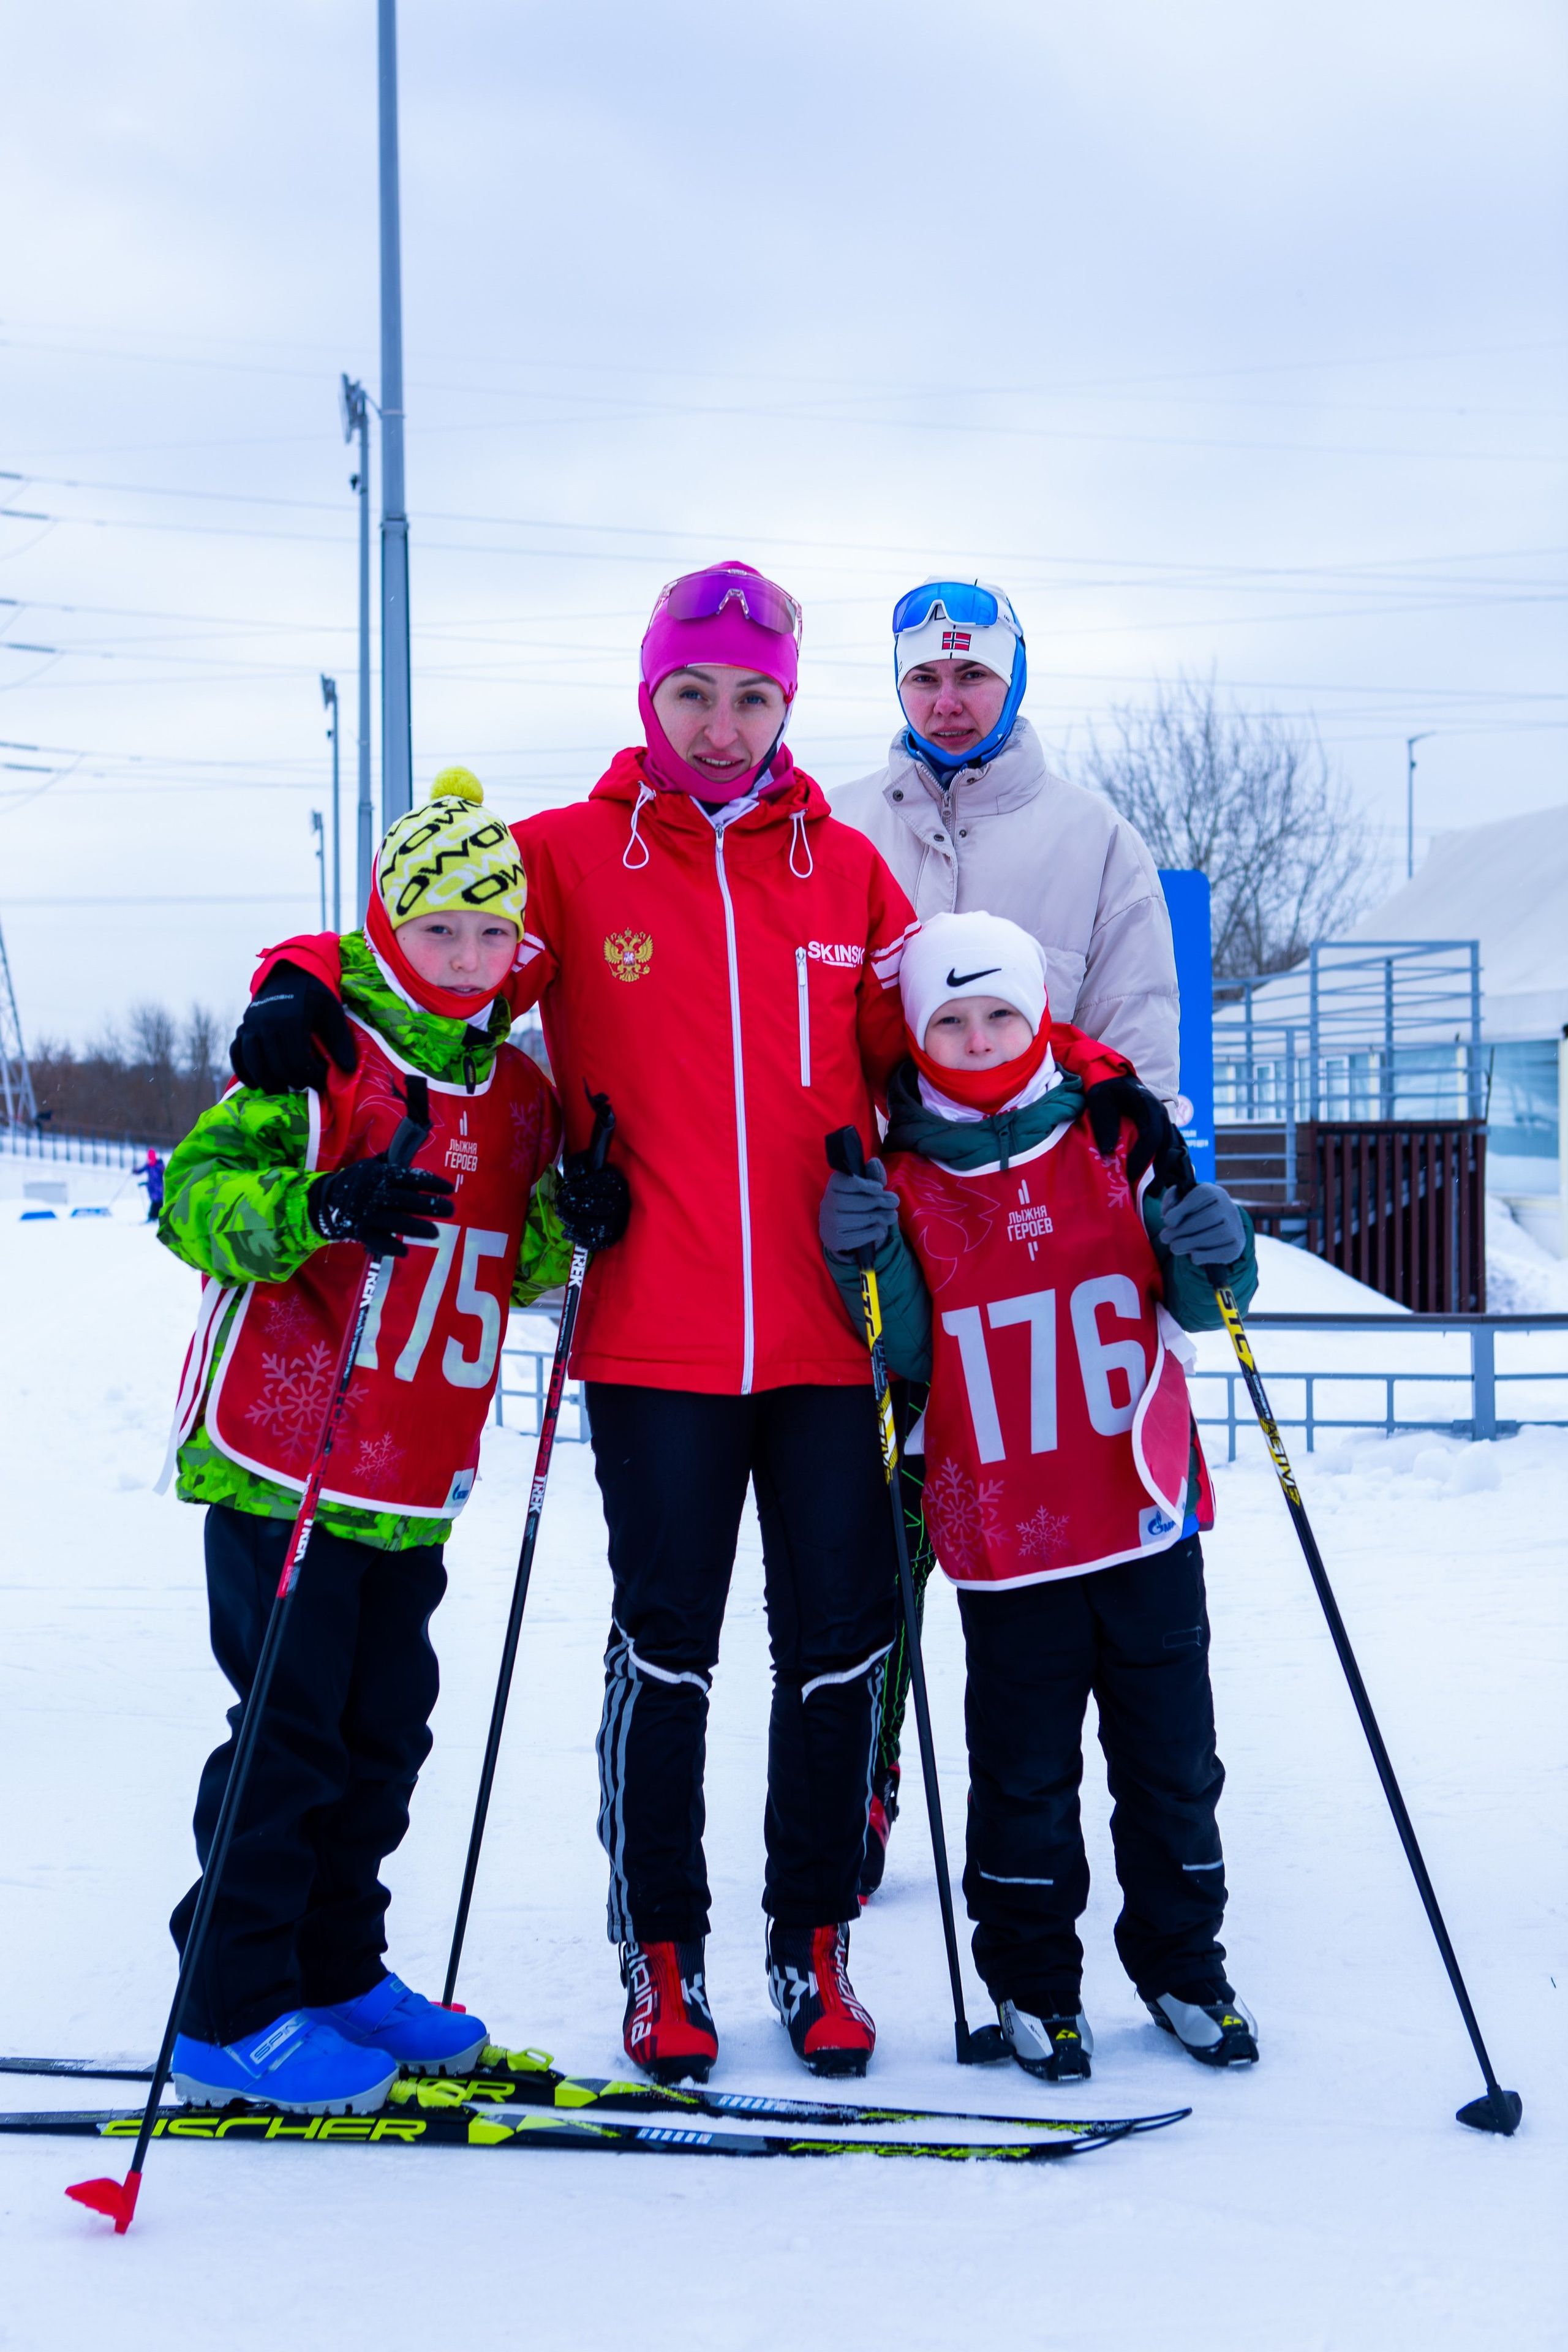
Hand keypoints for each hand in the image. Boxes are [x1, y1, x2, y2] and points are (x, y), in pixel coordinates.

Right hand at [230, 961, 357, 1093]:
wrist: (288, 976)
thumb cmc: (314, 996)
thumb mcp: (333, 1013)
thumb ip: (340, 1041)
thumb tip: (349, 1070)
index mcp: (292, 1018)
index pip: (298, 1060)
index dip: (311, 1076)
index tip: (321, 1080)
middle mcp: (266, 1022)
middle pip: (277, 1066)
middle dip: (294, 1081)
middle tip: (306, 1087)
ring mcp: (250, 1025)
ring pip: (254, 1063)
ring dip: (268, 1082)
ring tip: (284, 1089)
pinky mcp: (242, 1028)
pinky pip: (236, 1054)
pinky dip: (244, 1071)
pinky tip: (256, 1083)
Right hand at [309, 1153, 454, 1257]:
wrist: (323, 1199)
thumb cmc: (356, 1182)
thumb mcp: (371, 1166)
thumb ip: (392, 1164)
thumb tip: (415, 1147)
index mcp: (380, 1175)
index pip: (410, 1178)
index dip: (431, 1183)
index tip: (450, 1189)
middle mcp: (374, 1193)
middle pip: (406, 1200)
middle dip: (430, 1205)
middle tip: (450, 1210)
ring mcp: (365, 1213)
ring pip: (395, 1221)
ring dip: (416, 1227)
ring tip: (436, 1233)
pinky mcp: (357, 1230)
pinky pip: (376, 1240)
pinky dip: (390, 1246)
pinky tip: (405, 1251)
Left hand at [555, 1160, 630, 1250]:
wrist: (606, 1196)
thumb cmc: (592, 1178)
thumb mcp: (586, 1163)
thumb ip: (577, 1164)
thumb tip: (570, 1179)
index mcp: (618, 1183)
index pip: (600, 1186)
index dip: (580, 1189)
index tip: (567, 1189)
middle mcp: (622, 1204)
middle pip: (598, 1207)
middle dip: (575, 1206)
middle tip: (560, 1203)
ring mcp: (618, 1224)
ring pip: (597, 1227)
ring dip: (574, 1222)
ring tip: (561, 1214)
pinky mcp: (612, 1239)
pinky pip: (596, 1243)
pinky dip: (578, 1238)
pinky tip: (566, 1231)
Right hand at [820, 1160, 898, 1257]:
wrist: (840, 1231)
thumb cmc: (856, 1204)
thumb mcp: (864, 1189)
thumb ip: (872, 1176)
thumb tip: (875, 1162)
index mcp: (834, 1185)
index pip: (848, 1182)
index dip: (865, 1185)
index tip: (880, 1188)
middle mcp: (827, 1203)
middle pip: (856, 1202)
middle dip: (879, 1202)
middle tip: (894, 1203)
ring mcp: (828, 1223)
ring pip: (858, 1219)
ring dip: (879, 1217)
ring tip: (892, 1216)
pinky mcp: (834, 1240)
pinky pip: (857, 1237)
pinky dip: (872, 1233)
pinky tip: (880, 1229)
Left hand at [1084, 1074, 1177, 1190]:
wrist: (1114, 1080)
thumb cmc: (1106, 1089)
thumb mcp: (1100, 1101)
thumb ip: (1104, 1122)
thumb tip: (1109, 1150)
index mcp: (1150, 1107)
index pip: (1151, 1136)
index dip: (1142, 1157)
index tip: (1130, 1175)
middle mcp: (1162, 1116)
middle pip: (1166, 1148)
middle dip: (1158, 1172)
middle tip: (1148, 1193)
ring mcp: (1164, 1123)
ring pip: (1170, 1151)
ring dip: (1164, 1172)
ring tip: (1153, 1193)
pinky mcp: (1160, 1130)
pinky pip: (1167, 1150)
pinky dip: (1164, 1166)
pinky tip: (1157, 1182)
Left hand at [1159, 1181, 1245, 1264]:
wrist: (1216, 1228)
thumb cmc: (1193, 1214)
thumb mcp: (1180, 1204)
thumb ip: (1171, 1204)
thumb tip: (1169, 1216)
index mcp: (1214, 1193)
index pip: (1200, 1196)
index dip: (1182, 1209)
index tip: (1167, 1221)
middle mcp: (1228, 1207)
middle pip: (1207, 1218)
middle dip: (1182, 1230)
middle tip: (1165, 1238)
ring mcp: (1235, 1226)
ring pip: (1215, 1235)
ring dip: (1191, 1243)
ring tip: (1174, 1247)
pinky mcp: (1236, 1245)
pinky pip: (1223, 1252)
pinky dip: (1206, 1255)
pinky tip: (1193, 1255)